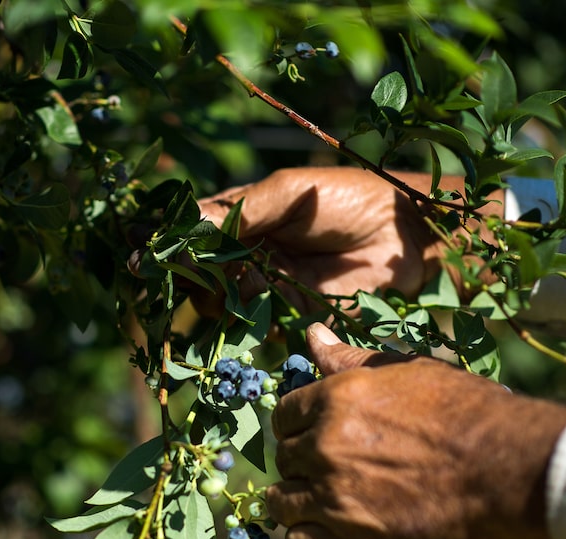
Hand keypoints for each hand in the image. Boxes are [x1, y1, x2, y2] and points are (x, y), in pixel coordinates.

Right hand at [197, 167, 499, 312]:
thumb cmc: (348, 199)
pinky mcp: (287, 308)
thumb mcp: (291, 193)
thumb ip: (242, 212)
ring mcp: (266, 279)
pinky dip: (248, 315)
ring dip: (223, 294)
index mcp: (244, 212)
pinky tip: (263, 298)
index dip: (176, 244)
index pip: (195, 229)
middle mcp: (249, 247)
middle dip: (195, 275)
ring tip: (251, 280)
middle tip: (209, 273)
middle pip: (200, 269)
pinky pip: (253, 319)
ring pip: (221, 298)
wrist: (405, 236)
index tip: (160, 256)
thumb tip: (189, 224)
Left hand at [265, 323, 565, 538]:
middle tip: (335, 470)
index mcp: (335, 399)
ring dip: (298, 502)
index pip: (283, 415)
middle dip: (303, 464)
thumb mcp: (408, 370)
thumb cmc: (467, 413)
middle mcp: (324, 445)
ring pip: (281, 502)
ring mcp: (332, 495)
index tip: (317, 436)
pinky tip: (330, 532)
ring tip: (326, 504)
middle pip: (284, 458)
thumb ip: (350, 358)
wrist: (508, 470)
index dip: (298, 427)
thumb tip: (313, 333)